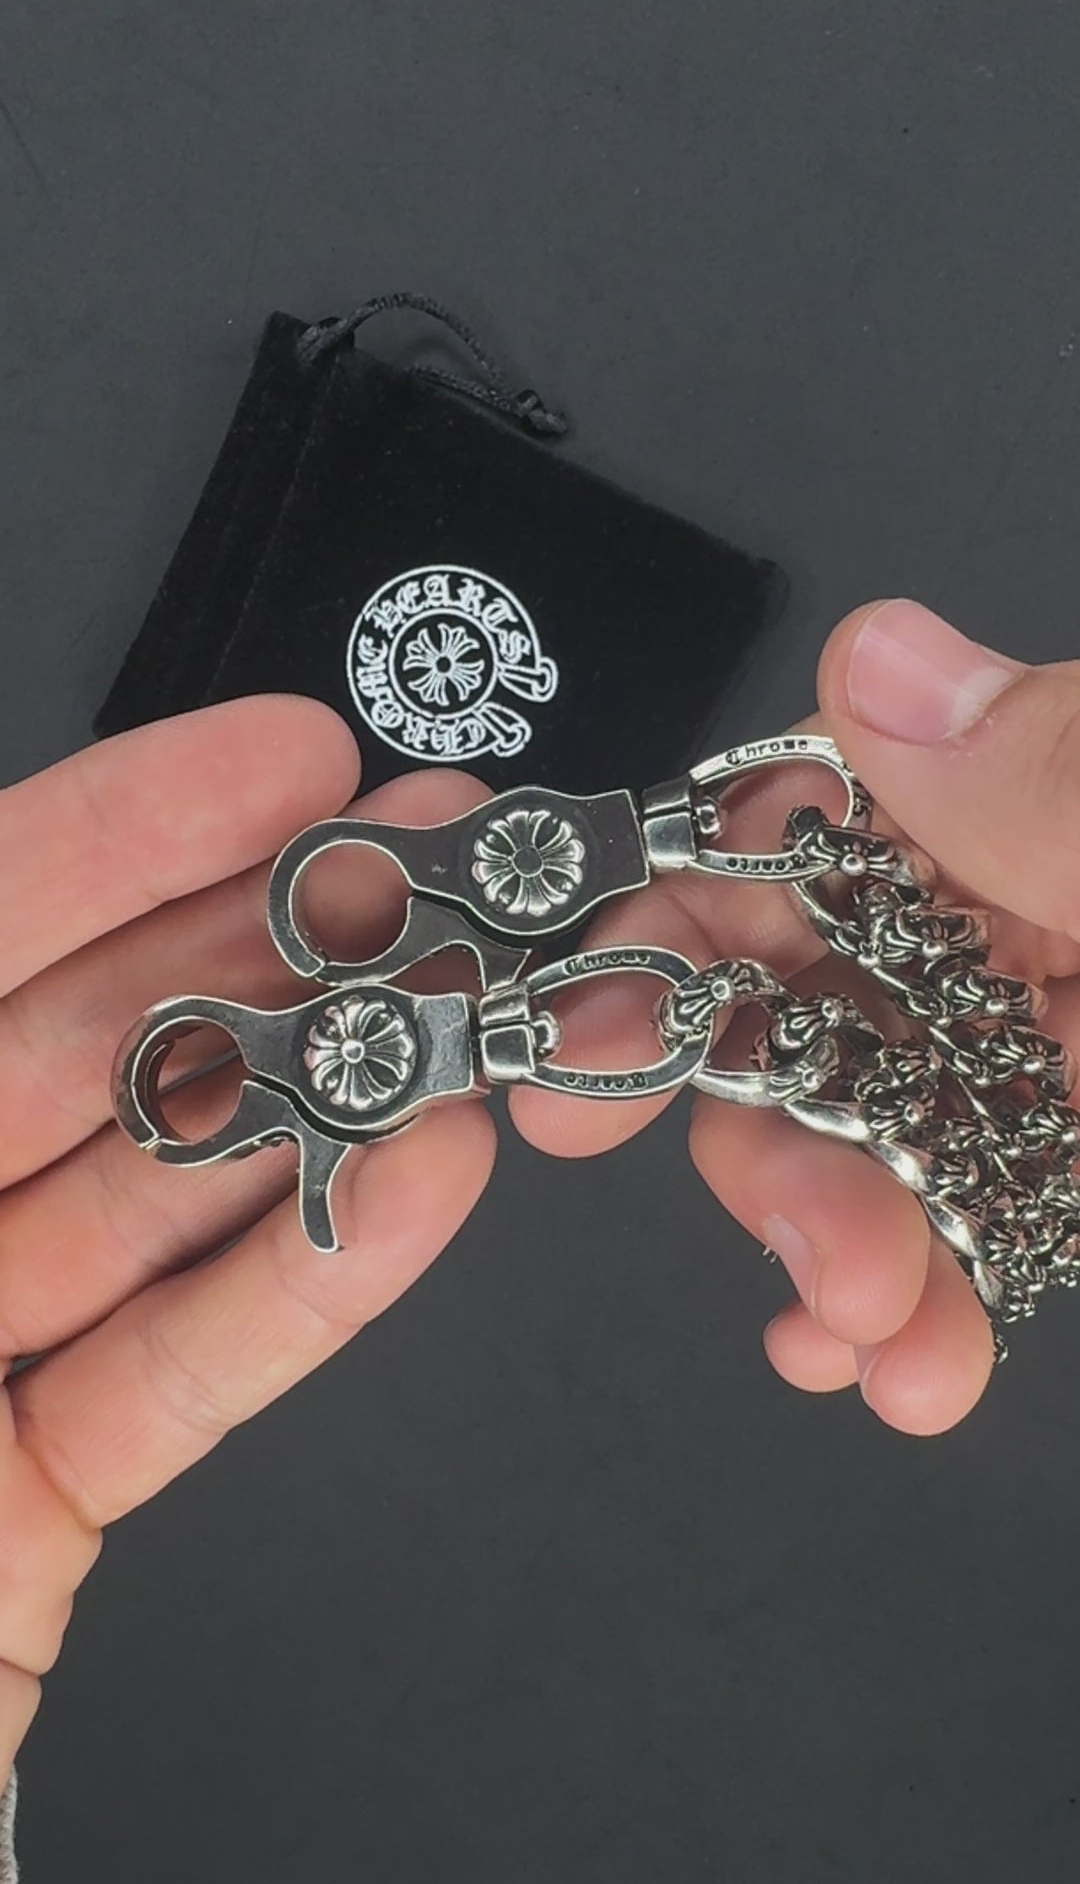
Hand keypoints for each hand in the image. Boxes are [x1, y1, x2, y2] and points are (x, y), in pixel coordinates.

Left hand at [0, 699, 495, 1785]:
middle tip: (422, 876)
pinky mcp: (28, 1504)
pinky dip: (301, 1288)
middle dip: (264, 953)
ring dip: (323, 1111)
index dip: (113, 839)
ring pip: (150, 1203)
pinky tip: (420, 1190)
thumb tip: (4, 896)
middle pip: (73, 1051)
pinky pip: (174, 1376)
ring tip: (462, 1020)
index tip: (269, 768)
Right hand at [514, 599, 1079, 1435]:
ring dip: (845, 1245)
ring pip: (885, 1119)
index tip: (580, 1016)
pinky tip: (902, 1361)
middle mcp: (1029, 898)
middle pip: (818, 989)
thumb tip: (878, 665)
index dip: (672, 909)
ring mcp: (1056, 1025)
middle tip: (791, 1244)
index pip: (811, 813)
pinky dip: (922, 1288)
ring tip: (874, 1352)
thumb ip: (1074, 779)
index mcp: (1040, 791)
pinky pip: (976, 1200)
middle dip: (768, 1129)